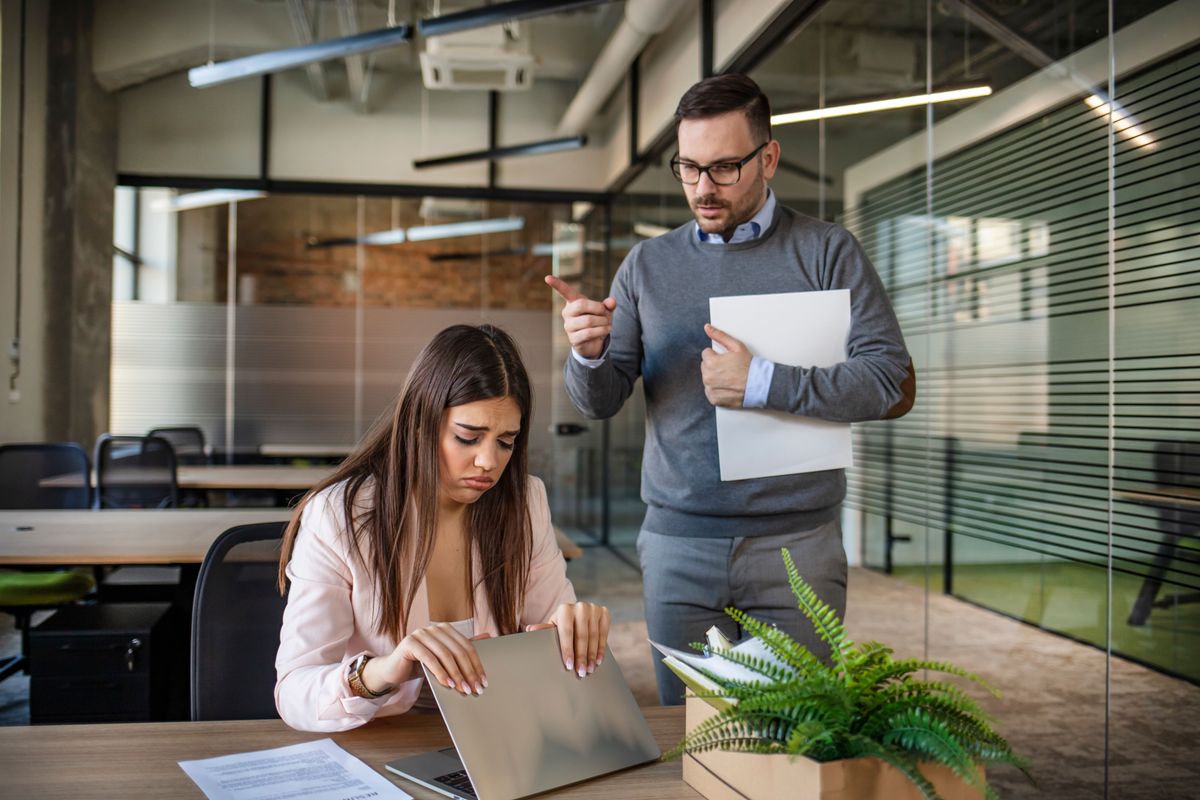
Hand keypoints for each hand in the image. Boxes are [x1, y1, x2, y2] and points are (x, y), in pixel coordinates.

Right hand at [371, 623, 493, 696]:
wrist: (395, 671)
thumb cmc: (421, 665)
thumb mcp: (444, 659)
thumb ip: (462, 648)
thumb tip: (488, 636)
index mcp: (445, 629)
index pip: (467, 646)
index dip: (476, 665)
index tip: (483, 682)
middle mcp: (434, 628)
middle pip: (458, 651)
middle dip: (468, 672)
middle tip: (475, 688)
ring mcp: (421, 633)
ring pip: (445, 655)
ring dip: (456, 674)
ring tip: (463, 689)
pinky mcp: (410, 642)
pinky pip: (429, 659)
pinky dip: (440, 673)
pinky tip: (447, 684)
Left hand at [526, 601, 610, 677]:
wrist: (577, 616)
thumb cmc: (562, 626)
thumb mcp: (553, 628)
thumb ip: (544, 630)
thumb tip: (530, 629)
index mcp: (564, 609)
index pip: (567, 632)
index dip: (568, 650)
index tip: (569, 666)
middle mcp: (580, 606)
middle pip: (582, 636)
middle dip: (581, 657)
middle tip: (581, 672)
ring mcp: (593, 608)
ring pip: (594, 637)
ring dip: (592, 656)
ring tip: (590, 670)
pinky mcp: (604, 613)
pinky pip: (604, 634)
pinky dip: (601, 649)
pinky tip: (598, 661)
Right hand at [545, 275, 616, 359]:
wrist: (595, 342)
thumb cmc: (598, 321)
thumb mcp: (605, 311)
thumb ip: (608, 305)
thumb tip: (612, 302)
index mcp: (573, 302)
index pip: (564, 291)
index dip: (557, 284)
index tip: (547, 278)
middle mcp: (567, 313)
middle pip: (581, 304)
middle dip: (598, 308)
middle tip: (606, 313)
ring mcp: (569, 326)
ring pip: (588, 320)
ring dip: (603, 322)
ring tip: (608, 324)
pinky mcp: (573, 339)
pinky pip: (589, 333)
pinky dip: (601, 331)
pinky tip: (606, 330)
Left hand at [701, 324, 752, 407]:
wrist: (759, 385)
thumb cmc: (749, 366)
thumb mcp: (736, 346)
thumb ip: (720, 336)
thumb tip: (707, 328)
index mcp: (710, 362)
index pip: (706, 354)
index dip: (717, 355)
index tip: (726, 359)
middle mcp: (708, 376)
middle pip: (706, 367)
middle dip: (715, 366)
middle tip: (729, 368)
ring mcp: (710, 389)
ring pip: (708, 379)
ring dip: (715, 378)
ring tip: (730, 377)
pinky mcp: (714, 399)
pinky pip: (711, 391)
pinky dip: (718, 389)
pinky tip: (728, 386)